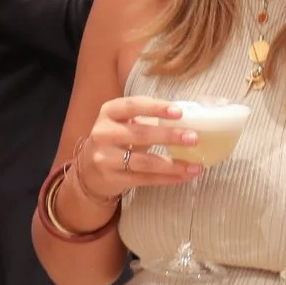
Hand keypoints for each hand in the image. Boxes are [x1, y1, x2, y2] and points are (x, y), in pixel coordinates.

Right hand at [72, 97, 204, 200]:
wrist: (89, 170)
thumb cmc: (115, 139)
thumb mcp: (123, 123)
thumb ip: (148, 118)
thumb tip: (188, 116)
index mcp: (109, 112)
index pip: (133, 105)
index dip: (156, 108)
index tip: (179, 112)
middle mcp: (103, 133)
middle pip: (140, 134)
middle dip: (169, 136)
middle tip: (194, 138)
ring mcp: (105, 158)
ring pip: (144, 161)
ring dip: (173, 164)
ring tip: (196, 165)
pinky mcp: (112, 178)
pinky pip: (144, 179)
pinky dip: (167, 178)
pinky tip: (183, 176)